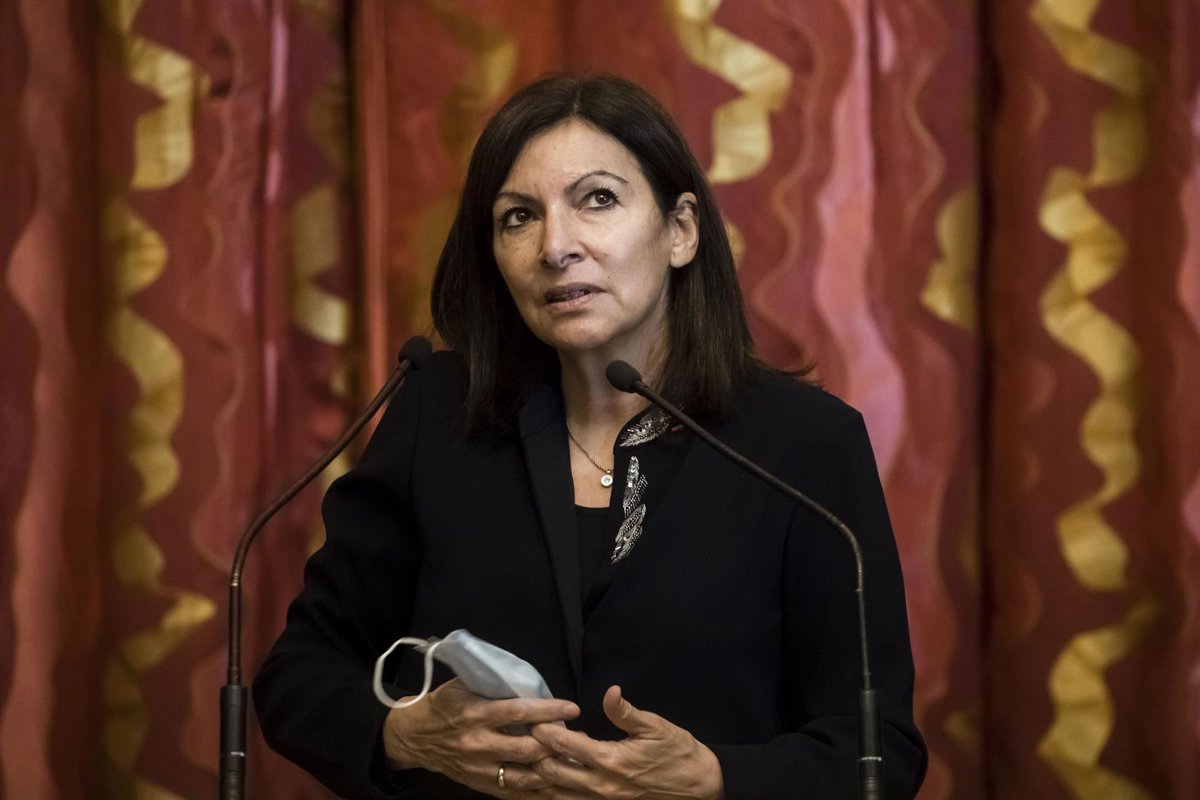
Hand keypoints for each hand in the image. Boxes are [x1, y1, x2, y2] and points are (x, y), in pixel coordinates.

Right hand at [382, 677, 580, 797]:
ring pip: (524, 775)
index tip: (572, 708)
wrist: (413, 736)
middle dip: (555, 743)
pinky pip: (514, 792)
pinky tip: (557, 785)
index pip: (518, 712)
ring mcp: (479, 768)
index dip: (548, 710)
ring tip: (573, 761)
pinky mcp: (480, 785)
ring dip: (551, 769)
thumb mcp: (463, 685)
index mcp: (475, 713)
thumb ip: (493, 684)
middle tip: (578, 737)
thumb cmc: (443, 705)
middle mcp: (478, 743)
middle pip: (526, 748)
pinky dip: (537, 790)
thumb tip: (529, 680)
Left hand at [523, 686, 723, 798]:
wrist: (700, 789)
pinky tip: (543, 784)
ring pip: (556, 793)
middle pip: (551, 772)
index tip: (529, 718)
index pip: (563, 744)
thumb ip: (626, 712)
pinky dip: (553, 793)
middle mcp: (601, 785)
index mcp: (610, 760)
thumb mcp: (656, 727)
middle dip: (532, 754)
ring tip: (520, 761)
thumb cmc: (679, 754)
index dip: (542, 730)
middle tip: (520, 736)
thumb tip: (610, 692)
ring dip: (537, 778)